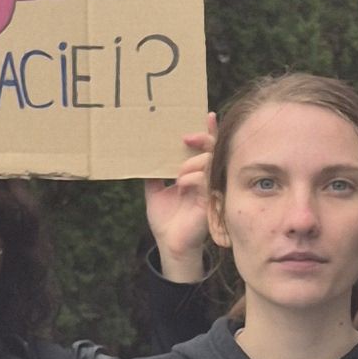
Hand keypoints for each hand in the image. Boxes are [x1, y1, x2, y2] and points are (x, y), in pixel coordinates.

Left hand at [146, 117, 215, 281]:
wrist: (169, 244)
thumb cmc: (166, 220)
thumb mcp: (154, 191)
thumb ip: (153, 173)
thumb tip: (143, 155)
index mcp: (195, 173)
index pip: (205, 148)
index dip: (208, 131)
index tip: (206, 115)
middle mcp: (206, 178)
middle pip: (214, 150)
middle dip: (203, 139)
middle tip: (186, 138)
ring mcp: (211, 188)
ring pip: (211, 162)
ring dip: (193, 162)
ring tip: (178, 172)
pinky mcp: (212, 201)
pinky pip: (207, 180)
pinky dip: (193, 178)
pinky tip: (181, 183)